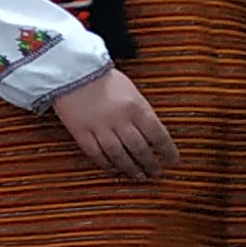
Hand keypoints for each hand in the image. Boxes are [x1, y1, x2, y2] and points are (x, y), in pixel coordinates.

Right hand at [53, 67, 177, 180]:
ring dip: (131, 168)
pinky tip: (114, 170)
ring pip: (119, 155)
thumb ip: (142, 112)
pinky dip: (106, 165)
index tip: (173, 161)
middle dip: (151, 164)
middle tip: (156, 173)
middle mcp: (120, 120)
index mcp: (136, 107)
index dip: (168, 151)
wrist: (72, 70)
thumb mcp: (132, 91)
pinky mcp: (80, 132)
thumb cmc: (103, 78)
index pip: (158, 135)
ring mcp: (99, 127)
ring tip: (139, 176)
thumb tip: (153, 135)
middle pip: (139, 149)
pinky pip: (96, 154)